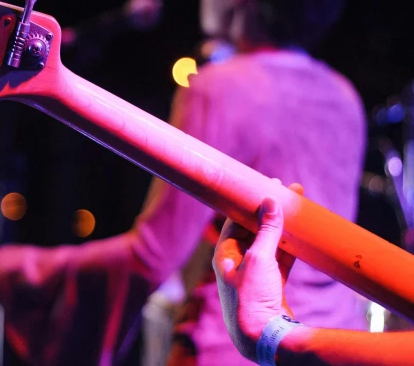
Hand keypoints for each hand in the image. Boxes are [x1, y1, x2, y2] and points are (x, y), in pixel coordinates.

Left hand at [213, 183, 303, 359]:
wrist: (263, 337)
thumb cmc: (251, 298)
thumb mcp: (258, 259)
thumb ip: (265, 231)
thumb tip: (269, 201)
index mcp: (223, 255)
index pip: (235, 219)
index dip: (249, 203)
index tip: (264, 186)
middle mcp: (236, 263)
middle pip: (253, 229)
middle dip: (269, 211)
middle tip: (284, 192)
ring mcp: (254, 274)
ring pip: (269, 243)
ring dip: (282, 226)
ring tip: (297, 207)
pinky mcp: (271, 285)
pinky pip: (280, 258)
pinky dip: (290, 246)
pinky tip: (301, 233)